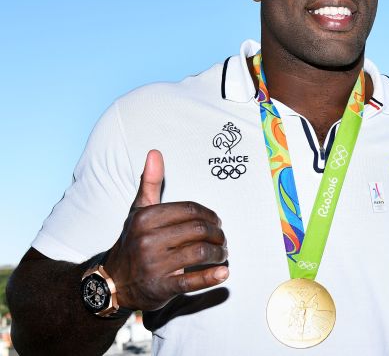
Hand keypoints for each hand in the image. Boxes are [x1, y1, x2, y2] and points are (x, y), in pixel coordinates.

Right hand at [103, 150, 228, 310]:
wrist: (113, 282)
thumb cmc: (132, 242)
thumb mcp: (138, 211)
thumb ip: (150, 183)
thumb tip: (155, 152)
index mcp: (145, 218)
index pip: (191, 210)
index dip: (210, 215)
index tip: (216, 221)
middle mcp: (147, 240)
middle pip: (199, 230)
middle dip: (217, 234)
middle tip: (221, 239)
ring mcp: (154, 265)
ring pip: (201, 252)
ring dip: (219, 252)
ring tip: (221, 253)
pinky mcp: (161, 287)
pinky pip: (192, 281)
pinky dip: (211, 276)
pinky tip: (223, 272)